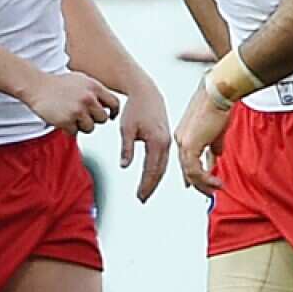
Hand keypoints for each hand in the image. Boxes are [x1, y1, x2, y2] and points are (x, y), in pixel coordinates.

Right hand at [22, 72, 119, 133]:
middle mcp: (88, 98)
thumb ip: (95, 91)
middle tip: (83, 116)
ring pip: (90, 127)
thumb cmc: (58, 84)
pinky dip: (69, 129)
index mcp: (94, 87)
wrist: (37, 86)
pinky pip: (75, 132)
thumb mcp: (81, 80)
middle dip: (94, 120)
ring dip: (81, 126)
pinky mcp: (67, 120)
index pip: (114, 103)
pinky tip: (61, 119)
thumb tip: (109, 104)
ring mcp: (78, 110)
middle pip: (103, 119)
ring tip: (70, 116)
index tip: (110, 116)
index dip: (113, 112)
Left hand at [118, 82, 170, 202]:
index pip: (151, 170)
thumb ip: (126, 148)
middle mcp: (166, 142)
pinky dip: (158, 169)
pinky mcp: (166, 137)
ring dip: (155, 179)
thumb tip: (124, 165)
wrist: (146, 92)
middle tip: (143, 198)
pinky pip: (163, 158)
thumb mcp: (126, 128)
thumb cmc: (136, 107)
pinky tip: (152, 174)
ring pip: (163, 165)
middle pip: (160, 171)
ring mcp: (168, 140)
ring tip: (146, 190)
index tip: (139, 195)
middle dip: (151, 186)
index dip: (145, 184)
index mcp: (157, 142)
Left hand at [174, 82, 230, 195]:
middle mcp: (180, 139)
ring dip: (204, 184)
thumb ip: (214, 144)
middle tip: (209, 193)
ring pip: (190, 172)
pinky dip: (206, 179)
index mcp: (184, 134)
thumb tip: (217, 155)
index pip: (185, 160)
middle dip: (199, 184)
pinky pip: (195, 170)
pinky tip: (216, 182)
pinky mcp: (190, 145)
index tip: (198, 184)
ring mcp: (183, 142)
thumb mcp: (216, 130)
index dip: (192, 175)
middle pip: (186, 169)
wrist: (217, 93)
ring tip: (216, 189)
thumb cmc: (218, 105)